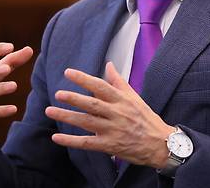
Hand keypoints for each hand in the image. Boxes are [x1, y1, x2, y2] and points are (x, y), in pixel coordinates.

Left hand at [46, 62, 173, 167]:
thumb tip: (109, 64)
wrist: (159, 143)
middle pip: (92, 104)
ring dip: (67, 116)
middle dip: (74, 98)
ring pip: (86, 122)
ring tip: (50, 110)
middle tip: (58, 93)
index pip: (101, 86)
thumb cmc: (145, 118)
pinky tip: (57, 137)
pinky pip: (87, 143)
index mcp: (122, 100)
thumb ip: (118, 81)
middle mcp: (116, 113)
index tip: (68, 72)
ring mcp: (112, 130)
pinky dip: (71, 141)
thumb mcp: (134, 97)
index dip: (84, 79)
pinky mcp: (109, 146)